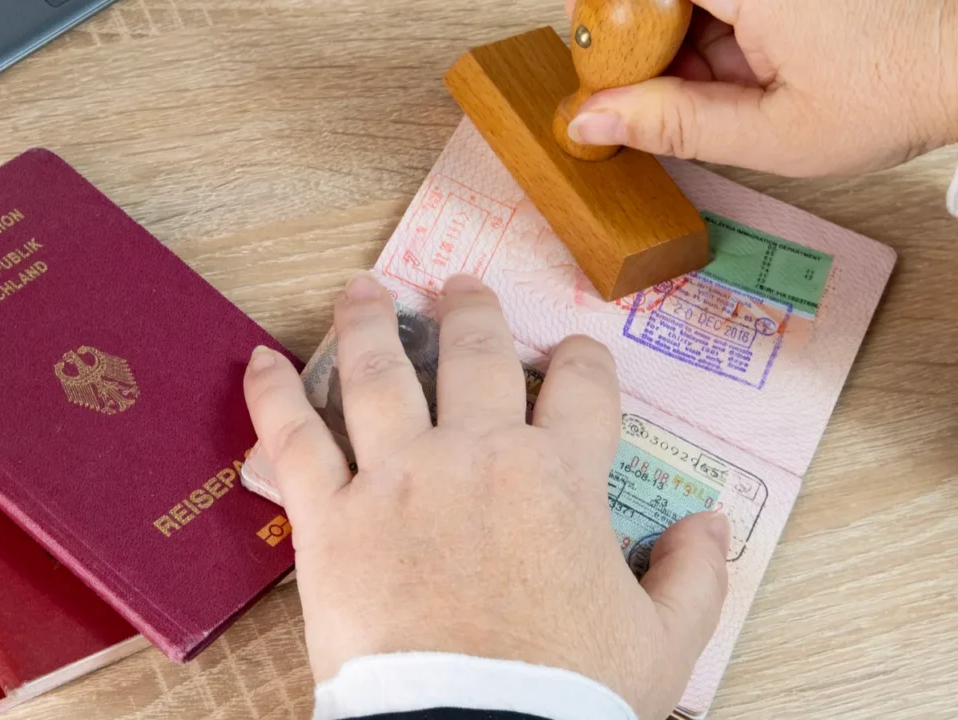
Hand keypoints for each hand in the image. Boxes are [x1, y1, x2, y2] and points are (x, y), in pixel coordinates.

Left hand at [242, 272, 732, 719]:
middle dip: (471, 312)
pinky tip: (261, 359)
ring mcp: (396, 480)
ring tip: (363, 289)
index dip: (582, 361)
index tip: (573, 354)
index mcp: (559, 479)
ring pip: (378, 373)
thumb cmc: (566, 694)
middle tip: (460, 288)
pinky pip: (293, 438)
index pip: (583, 389)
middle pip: (475, 357)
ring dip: (369, 322)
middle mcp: (475, 457)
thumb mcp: (662, 644)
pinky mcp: (330, 519)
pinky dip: (273, 393)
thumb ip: (693, 576)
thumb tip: (711, 526)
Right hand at [564, 0, 957, 175]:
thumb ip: (672, 125)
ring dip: (678, 48)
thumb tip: (591, 120)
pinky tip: (736, 78)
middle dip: (642, 45)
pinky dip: (712, 41)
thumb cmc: (895, 93)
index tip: (598, 78)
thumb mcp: (772, 134)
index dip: (606, 29)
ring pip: (686, 2)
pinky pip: (719, 4)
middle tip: (644, 100)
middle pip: (661, 0)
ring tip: (718, 96)